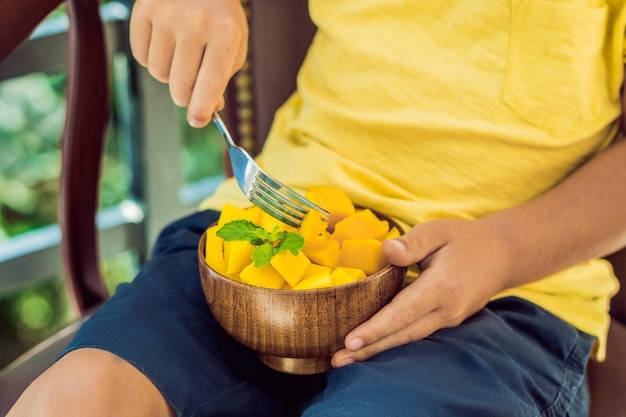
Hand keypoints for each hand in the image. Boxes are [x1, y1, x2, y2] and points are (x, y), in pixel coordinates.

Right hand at [130, 0, 247, 126]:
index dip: (202, 110)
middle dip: (186, 97)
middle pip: (180, 86)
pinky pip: (140, 56)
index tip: (198, 121)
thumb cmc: (219, 12)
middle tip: (191, 92)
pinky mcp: (142, 11)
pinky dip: (151, 58)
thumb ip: (223, 76)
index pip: (210, 85)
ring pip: (159, 74)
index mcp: (224, 33)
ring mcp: (165, 16)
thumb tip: (209, 108)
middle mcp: (194, 24)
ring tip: (182, 55)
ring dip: (170, 75)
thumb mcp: (234, 40)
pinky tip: (165, 43)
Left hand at [331, 217, 512, 367]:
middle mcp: (446, 310)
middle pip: (402, 334)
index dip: (376, 328)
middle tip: (337, 359)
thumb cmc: (465, 239)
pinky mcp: (445, 321)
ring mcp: (447, 319)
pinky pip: (415, 334)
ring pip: (408, 338)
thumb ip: (413, 242)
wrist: (501, 255)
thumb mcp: (439, 230)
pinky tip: (370, 346)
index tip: (351, 340)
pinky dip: (391, 342)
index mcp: (442, 287)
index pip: (404, 312)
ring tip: (345, 359)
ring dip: (376, 349)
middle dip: (368, 348)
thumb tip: (387, 250)